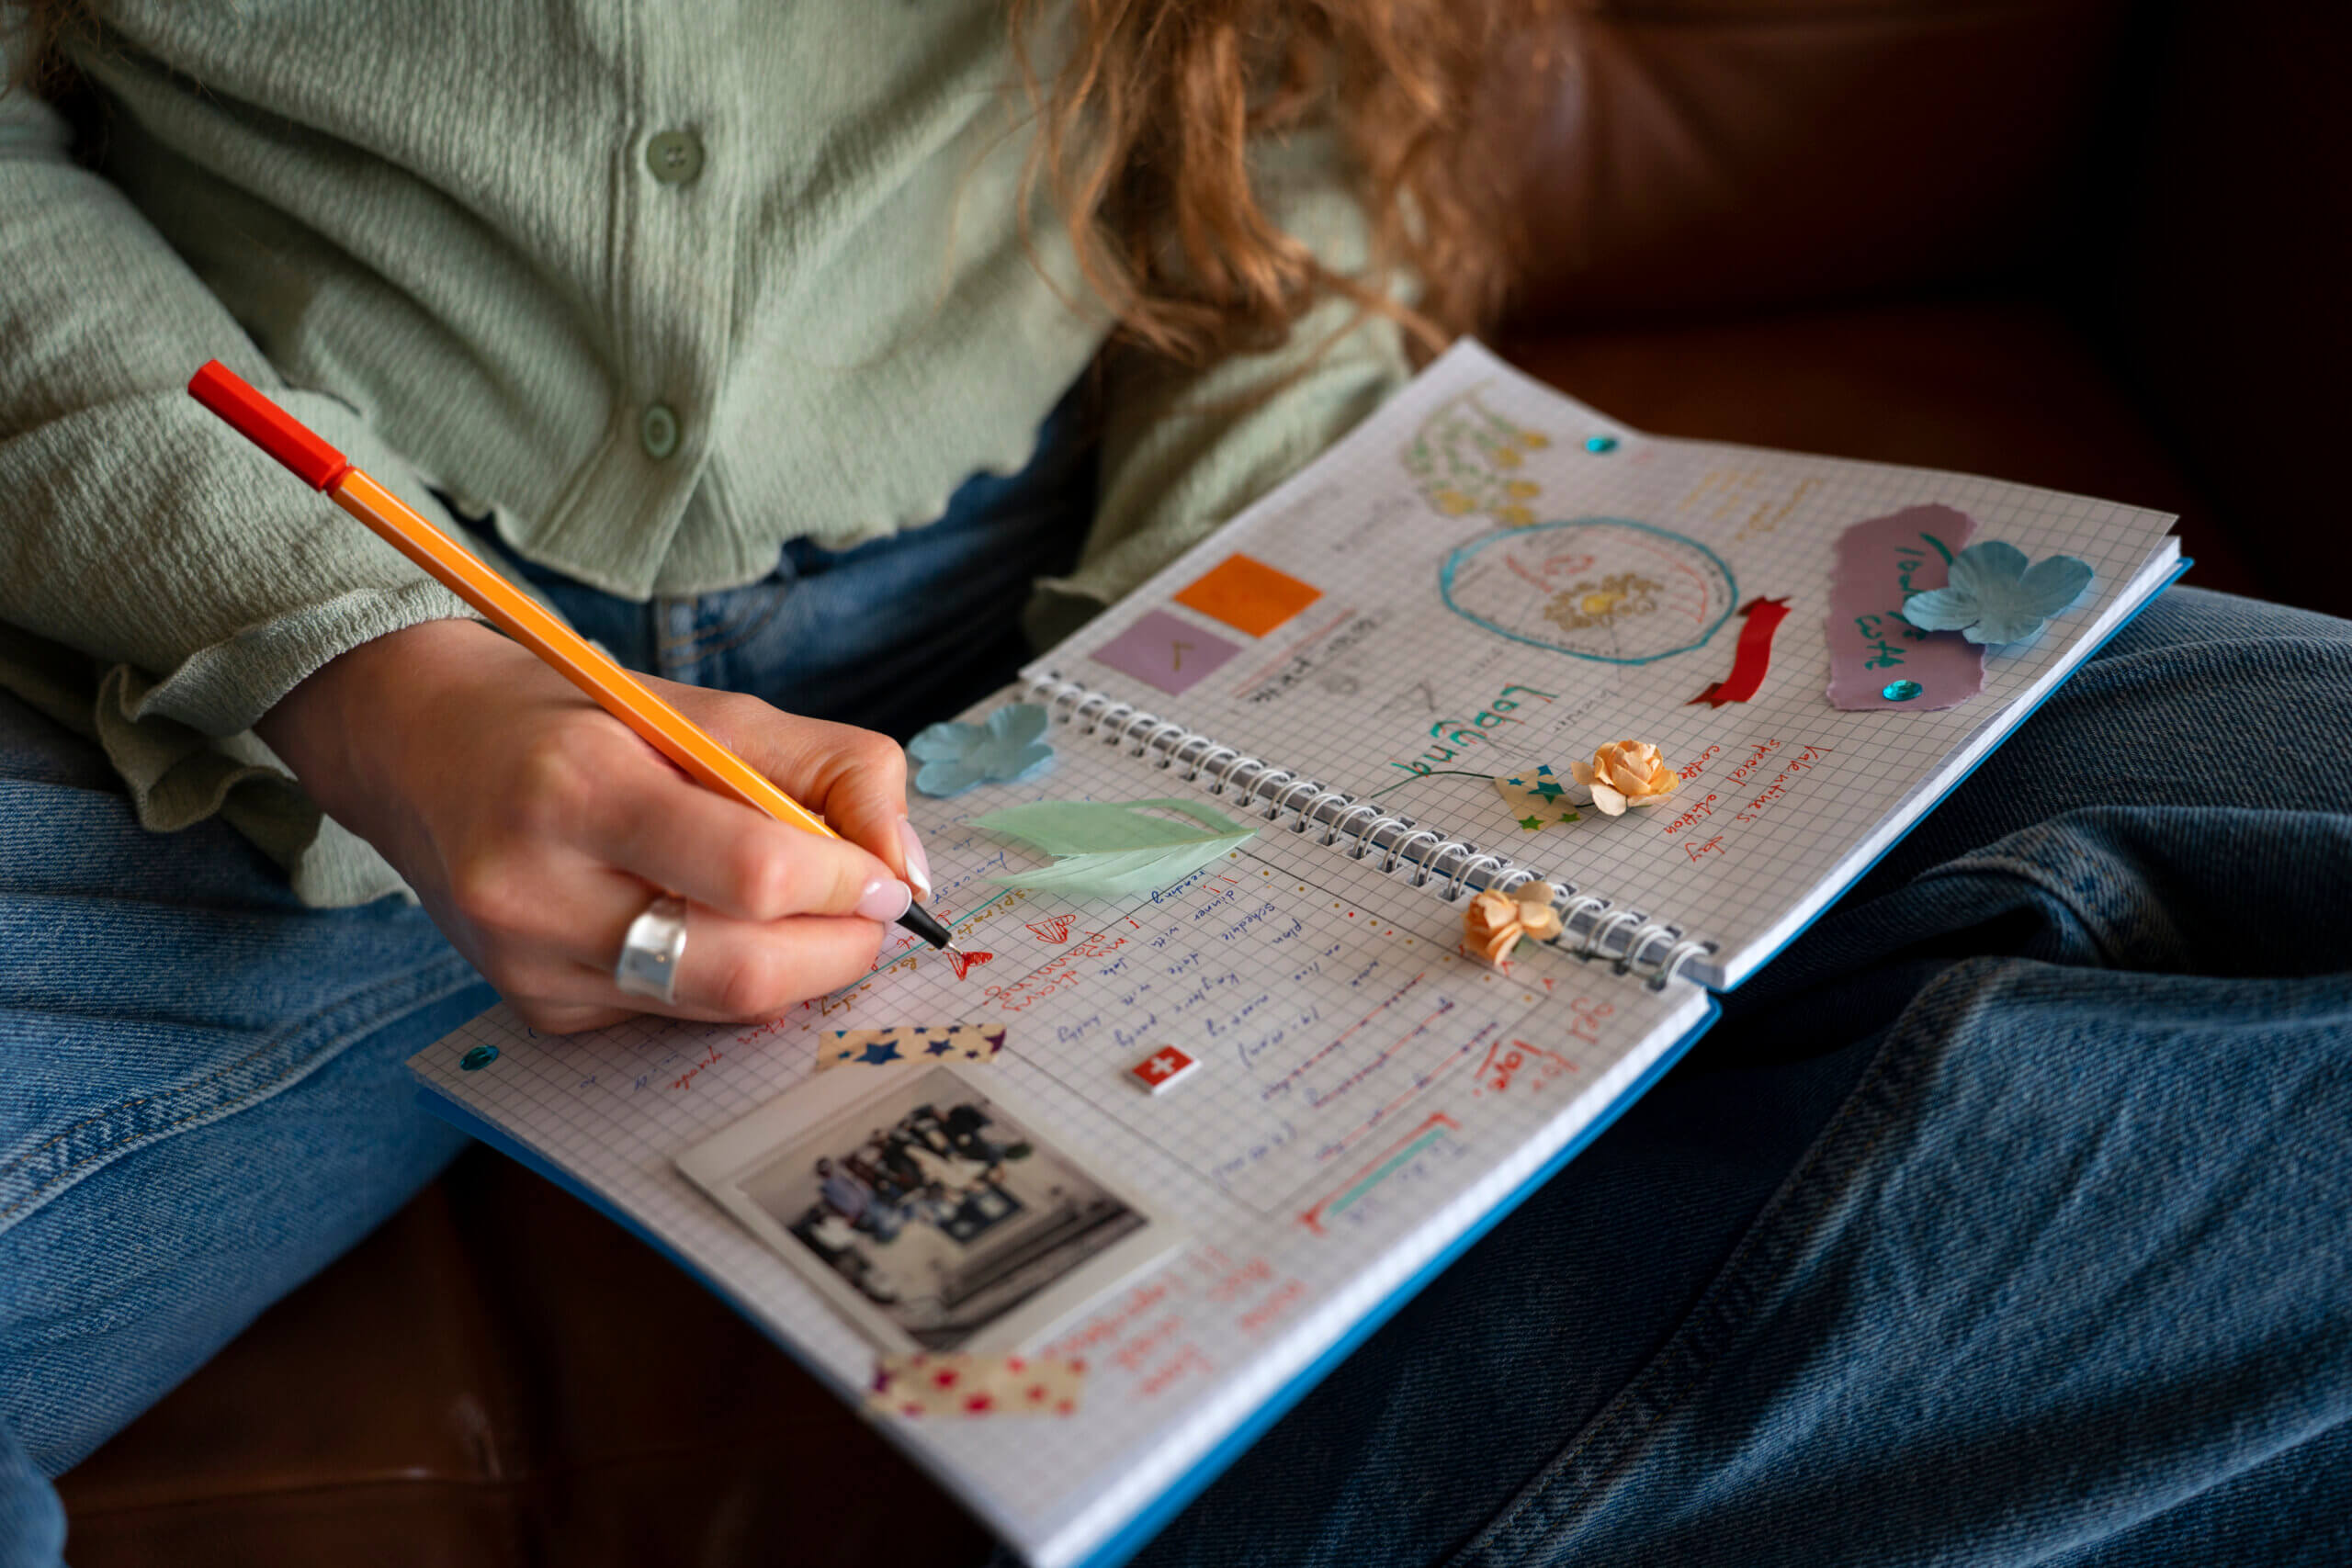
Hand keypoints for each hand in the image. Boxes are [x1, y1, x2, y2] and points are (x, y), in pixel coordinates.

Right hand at [258, 619, 927, 1031]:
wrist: (417, 745)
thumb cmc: (581, 719)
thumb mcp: (711, 709)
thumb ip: (833, 770)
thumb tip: (904, 872)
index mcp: (581, 787)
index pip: (755, 872)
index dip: (847, 885)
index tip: (885, 880)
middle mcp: (537, 888)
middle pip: (741, 968)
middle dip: (838, 951)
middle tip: (869, 915)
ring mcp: (526, 964)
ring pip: (714, 1007)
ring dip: (793, 973)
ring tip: (805, 919)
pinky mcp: (534, 1009)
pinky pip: (670, 1018)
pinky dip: (722, 983)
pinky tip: (709, 929)